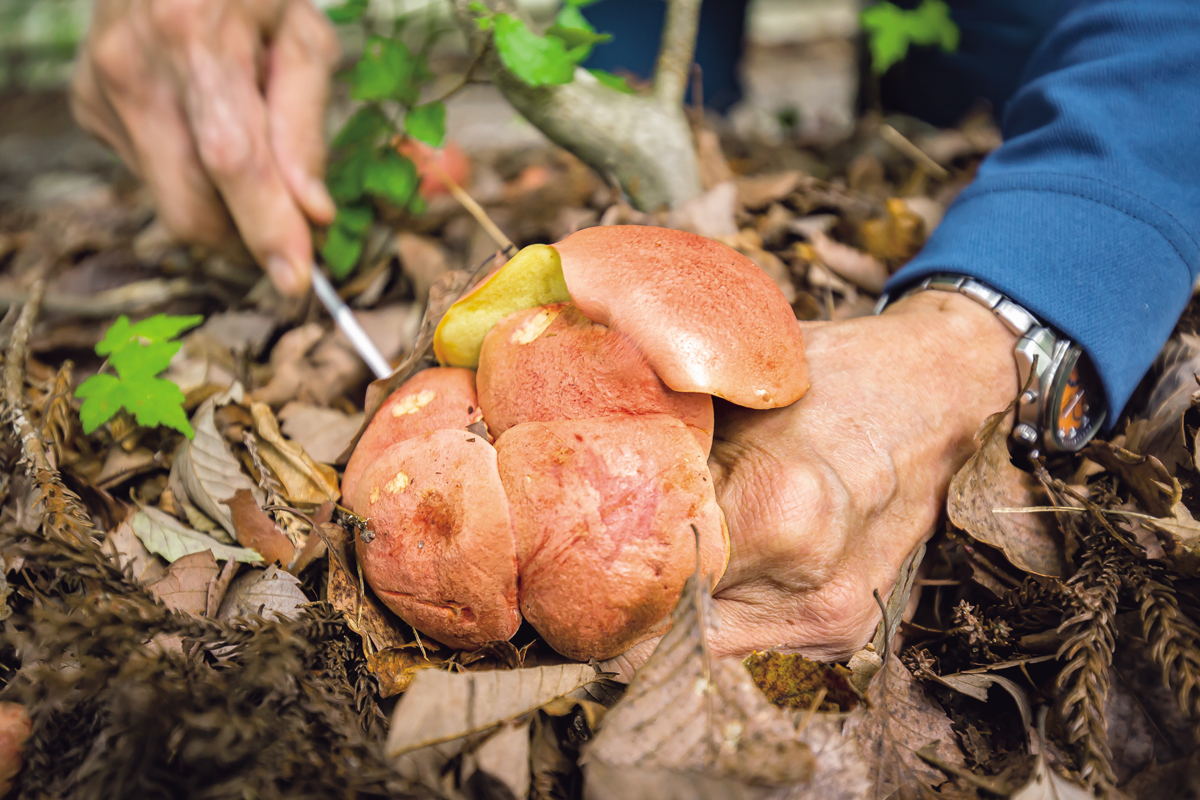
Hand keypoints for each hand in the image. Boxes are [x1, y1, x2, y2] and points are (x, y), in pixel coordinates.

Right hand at [71, 0, 339, 295]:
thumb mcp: (304, 36)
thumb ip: (306, 127)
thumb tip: (313, 215)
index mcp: (193, 33)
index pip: (232, 159)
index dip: (266, 227)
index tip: (296, 282)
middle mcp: (132, 64)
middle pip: (190, 203)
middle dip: (248, 238)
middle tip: (295, 233)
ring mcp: (99, 87)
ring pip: (171, 200)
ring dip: (223, 204)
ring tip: (249, 142)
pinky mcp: (88, 105)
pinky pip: (152, 174)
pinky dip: (191, 170)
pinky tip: (202, 120)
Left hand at [606, 291, 1020, 675]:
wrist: (937, 396)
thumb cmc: (833, 376)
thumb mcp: (734, 389)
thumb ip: (659, 442)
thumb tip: (566, 469)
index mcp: (779, 511)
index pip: (644, 579)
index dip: (585, 571)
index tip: (546, 553)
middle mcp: (810, 586)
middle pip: (665, 632)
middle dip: (613, 604)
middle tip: (566, 570)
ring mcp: (832, 622)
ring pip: (701, 650)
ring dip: (657, 618)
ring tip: (621, 574)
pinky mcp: (843, 635)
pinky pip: (745, 643)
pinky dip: (706, 616)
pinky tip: (687, 577)